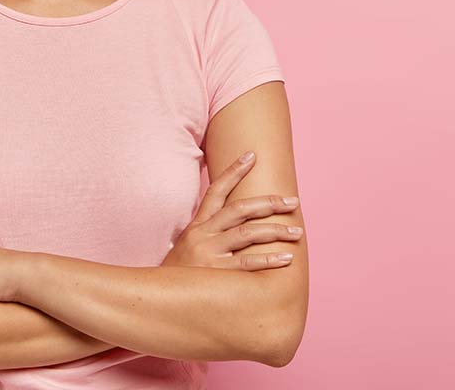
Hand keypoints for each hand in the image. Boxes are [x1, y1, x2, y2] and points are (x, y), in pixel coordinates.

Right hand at [161, 151, 301, 270]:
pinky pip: (247, 263)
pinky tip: (286, 258)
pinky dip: (268, 259)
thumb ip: (208, 235)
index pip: (216, 191)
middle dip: (269, 202)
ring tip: (297, 231)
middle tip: (293, 201)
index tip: (252, 156)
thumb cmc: (178, 275)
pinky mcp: (216, 273)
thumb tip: (236, 227)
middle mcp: (203, 234)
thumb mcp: (187, 248)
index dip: (233, 171)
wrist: (157, 297)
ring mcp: (209, 252)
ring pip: (247, 233)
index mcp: (197, 225)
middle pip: (240, 209)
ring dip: (275, 230)